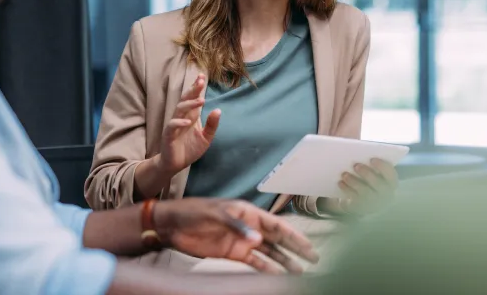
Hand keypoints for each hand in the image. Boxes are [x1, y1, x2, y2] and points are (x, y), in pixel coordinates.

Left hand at [154, 198, 318, 273]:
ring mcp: (242, 240)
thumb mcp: (214, 213)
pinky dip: (266, 269)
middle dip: (295, 248)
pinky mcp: (232, 252)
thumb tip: (259, 239)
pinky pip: (254, 262)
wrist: (172, 224)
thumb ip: (237, 226)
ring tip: (299, 272)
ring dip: (284, 261)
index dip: (293, 235)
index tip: (308, 246)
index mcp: (246, 211)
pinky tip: (277, 276)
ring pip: (269, 252)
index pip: (276, 224)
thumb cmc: (193, 211)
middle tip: (314, 259)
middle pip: (278, 238)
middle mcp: (248, 226)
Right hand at [156, 74, 220, 174]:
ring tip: (201, 101)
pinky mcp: (168, 134)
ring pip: (179, 109)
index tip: (202, 76)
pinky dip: (179, 123)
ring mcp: (174, 125)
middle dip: (193, 90)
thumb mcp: (206, 138)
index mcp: (191, 116)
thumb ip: (212, 125)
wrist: (175, 164)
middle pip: (185, 100)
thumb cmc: (189, 149)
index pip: (193, 98)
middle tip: (201, 81)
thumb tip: (218, 110)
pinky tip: (188, 122)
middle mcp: (182, 117)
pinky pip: (172, 126)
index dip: (197, 88)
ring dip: (190, 104)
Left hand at [337, 158, 398, 215]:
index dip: (382, 166)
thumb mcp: (371, 172)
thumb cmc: (367, 180)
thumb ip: (369, 163)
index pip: (391, 174)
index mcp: (391, 183)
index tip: (372, 158)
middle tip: (356, 165)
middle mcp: (386, 195)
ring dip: (354, 182)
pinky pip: (355, 199)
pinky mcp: (362, 208)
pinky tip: (340, 182)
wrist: (361, 201)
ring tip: (344, 173)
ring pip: (366, 193)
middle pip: (379, 185)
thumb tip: (357, 148)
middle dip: (367, 174)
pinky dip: (347, 190)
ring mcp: (374, 203)